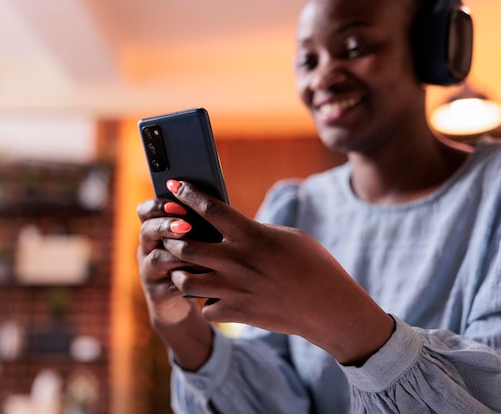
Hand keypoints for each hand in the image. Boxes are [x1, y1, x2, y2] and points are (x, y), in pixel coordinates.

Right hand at [137, 197, 216, 370]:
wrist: (188, 300)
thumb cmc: (198, 260)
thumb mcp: (197, 240)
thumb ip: (199, 225)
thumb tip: (218, 206)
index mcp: (154, 231)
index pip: (145, 211)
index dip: (158, 205)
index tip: (179, 203)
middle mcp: (147, 249)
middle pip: (147, 231)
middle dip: (166, 226)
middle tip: (186, 226)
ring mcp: (149, 273)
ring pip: (157, 259)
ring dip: (180, 254)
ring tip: (201, 252)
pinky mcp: (158, 294)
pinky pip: (169, 285)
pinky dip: (188, 278)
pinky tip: (207, 275)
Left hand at [161, 179, 394, 364]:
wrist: (329, 307)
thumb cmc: (313, 265)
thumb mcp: (287, 236)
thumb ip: (254, 231)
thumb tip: (230, 230)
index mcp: (252, 235)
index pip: (210, 208)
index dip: (188, 194)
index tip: (174, 185)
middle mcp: (238, 261)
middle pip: (185, 246)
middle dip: (172, 240)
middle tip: (171, 237)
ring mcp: (235, 289)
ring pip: (185, 281)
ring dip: (181, 274)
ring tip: (187, 270)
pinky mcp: (237, 313)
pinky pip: (205, 309)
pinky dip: (206, 304)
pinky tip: (215, 298)